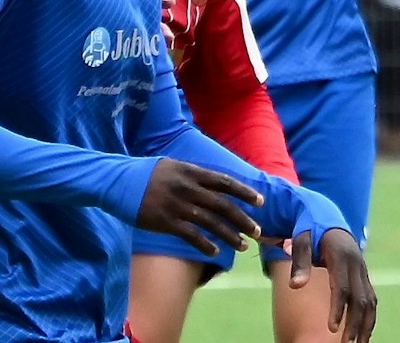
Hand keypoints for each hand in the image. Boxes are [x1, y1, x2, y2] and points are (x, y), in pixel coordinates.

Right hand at [136, 159, 263, 256]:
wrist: (119, 182)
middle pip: (223, 206)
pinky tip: (216, 252)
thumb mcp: (176, 166)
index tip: (260, 202)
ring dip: (229, 236)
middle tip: (258, 230)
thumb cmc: (149, 174)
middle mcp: (189, 189)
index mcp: (193, 173)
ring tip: (242, 245)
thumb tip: (220, 184)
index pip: (226, 182)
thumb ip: (197, 175)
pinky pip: (191, 236)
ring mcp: (177, 206)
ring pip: (211, 223)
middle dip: (243, 220)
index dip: (245, 192)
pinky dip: (205, 245)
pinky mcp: (165, 222)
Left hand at [289, 227, 377, 341]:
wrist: (327, 217)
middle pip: (361, 299)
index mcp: (342, 256)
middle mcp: (357, 265)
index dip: (338, 309)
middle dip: (355, 324)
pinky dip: (369, 318)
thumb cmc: (310, 229)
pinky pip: (370, 300)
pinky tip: (363, 334)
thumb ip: (299, 262)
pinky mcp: (363, 276)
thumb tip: (295, 286)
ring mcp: (363, 271)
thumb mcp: (301, 239)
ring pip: (370, 302)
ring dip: (366, 325)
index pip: (343, 287)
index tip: (332, 329)